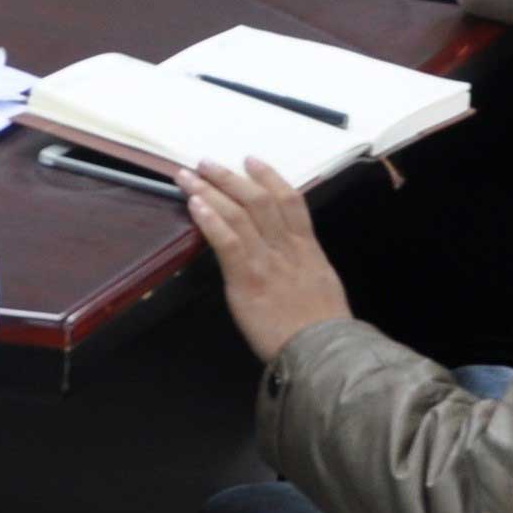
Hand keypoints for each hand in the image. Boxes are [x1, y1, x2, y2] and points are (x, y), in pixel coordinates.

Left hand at [183, 159, 350, 363]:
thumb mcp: (323, 286)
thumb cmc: (322, 329)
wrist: (322, 351)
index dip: (269, 176)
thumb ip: (305, 267)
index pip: (290, 200)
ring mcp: (267, 261)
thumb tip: (291, 259)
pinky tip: (195, 205)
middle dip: (230, 177)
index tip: (251, 161)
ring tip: (189, 177)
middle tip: (207, 163)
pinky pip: (227, 241)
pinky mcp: (248, 279)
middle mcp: (287, 248)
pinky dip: (210, 219)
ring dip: (211, 190)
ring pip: (238, 213)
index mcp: (307, 249)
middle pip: (258, 199)